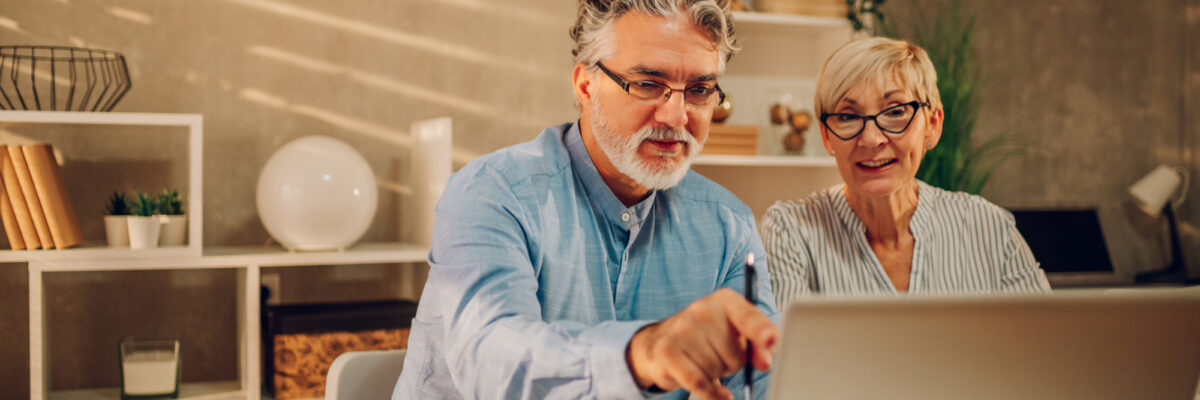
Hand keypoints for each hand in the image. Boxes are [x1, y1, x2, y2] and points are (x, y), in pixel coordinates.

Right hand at [625, 288, 777, 399]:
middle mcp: (702, 309)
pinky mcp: (666, 350)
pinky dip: (710, 393)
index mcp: (725, 300)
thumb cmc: (708, 338)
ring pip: (717, 370)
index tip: (771, 339)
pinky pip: (698, 382)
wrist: (661, 342)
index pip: (748, 317)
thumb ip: (759, 344)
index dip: (761, 330)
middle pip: (736, 354)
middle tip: (719, 355)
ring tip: (705, 362)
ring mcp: (682, 328)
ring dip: (716, 375)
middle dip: (732, 363)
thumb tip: (765, 361)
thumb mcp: (737, 334)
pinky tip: (715, 393)